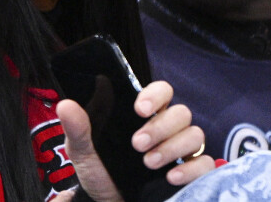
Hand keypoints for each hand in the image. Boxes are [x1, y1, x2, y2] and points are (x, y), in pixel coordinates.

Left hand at [54, 81, 214, 201]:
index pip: (161, 91)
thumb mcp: (84, 152)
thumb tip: (65, 105)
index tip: (139, 108)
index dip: (155, 94)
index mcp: (143, 114)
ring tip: (148, 163)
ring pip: (194, 134)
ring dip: (173, 146)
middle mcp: (166, 127)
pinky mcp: (192, 174)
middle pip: (180, 112)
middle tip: (137, 144)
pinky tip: (170, 178)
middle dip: (160, 126)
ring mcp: (181, 150)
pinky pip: (205, 164)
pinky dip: (191, 169)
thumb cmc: (100, 172)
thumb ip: (77, 129)